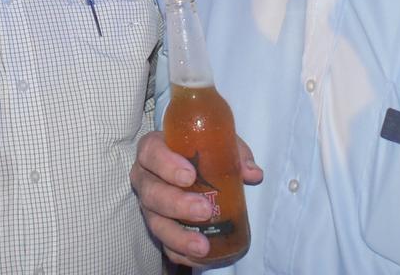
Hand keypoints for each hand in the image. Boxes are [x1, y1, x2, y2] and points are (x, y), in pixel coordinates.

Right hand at [130, 131, 262, 266]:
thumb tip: (253, 174)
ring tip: (202, 245)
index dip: (166, 164)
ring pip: (155, 222)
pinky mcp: (158, 226)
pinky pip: (164, 243)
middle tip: (204, 209)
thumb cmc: (201, 150)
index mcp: (154, 149)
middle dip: (177, 204)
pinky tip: (199, 257)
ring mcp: (149, 205)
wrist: (190, 166)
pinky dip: (180, 252)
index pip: (151, 152)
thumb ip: (235, 154)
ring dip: (178, 235)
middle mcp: (146, 177)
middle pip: (151, 192)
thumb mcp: (218, 143)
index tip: (190, 175)